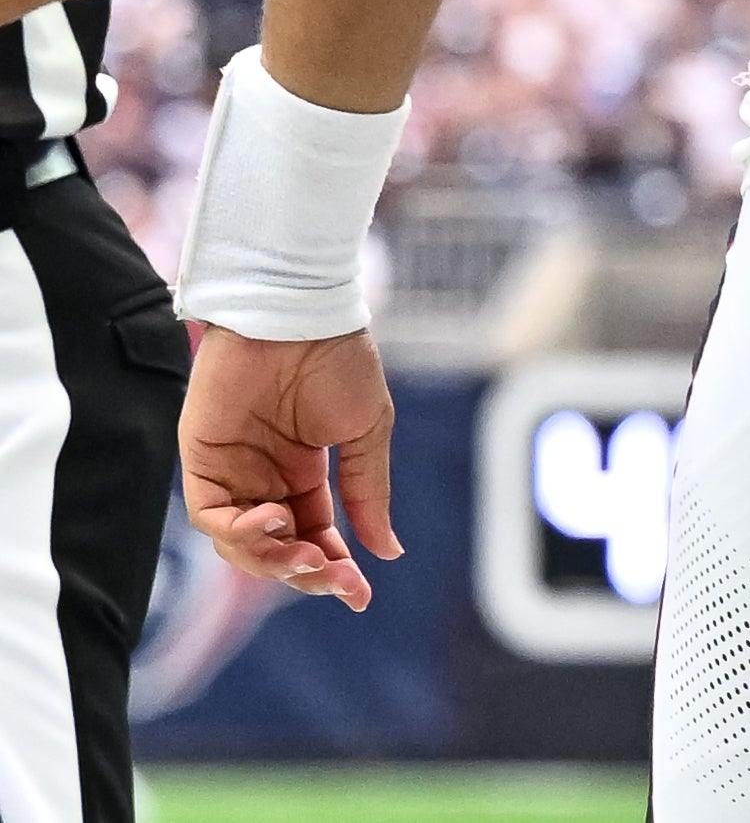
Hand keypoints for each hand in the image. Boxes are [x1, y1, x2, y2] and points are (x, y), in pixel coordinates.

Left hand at [181, 326, 400, 611]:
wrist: (301, 316)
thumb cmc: (338, 361)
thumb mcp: (367, 432)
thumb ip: (368, 492)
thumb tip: (388, 552)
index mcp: (304, 473)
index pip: (315, 535)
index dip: (334, 568)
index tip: (360, 594)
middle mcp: (263, 478)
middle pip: (276, 549)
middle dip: (306, 572)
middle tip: (335, 578)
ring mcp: (231, 471)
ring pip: (240, 544)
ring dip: (273, 559)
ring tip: (307, 552)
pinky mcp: (201, 460)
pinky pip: (210, 516)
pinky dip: (240, 530)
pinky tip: (275, 520)